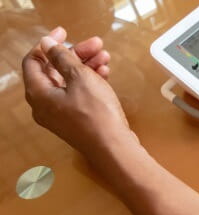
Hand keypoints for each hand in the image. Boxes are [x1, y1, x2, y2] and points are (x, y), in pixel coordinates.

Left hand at [22, 27, 136, 155]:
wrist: (114, 147)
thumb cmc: (96, 112)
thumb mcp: (80, 78)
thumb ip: (62, 58)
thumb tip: (46, 44)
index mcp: (39, 93)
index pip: (33, 61)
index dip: (48, 44)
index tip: (66, 33)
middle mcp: (45, 105)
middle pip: (54, 71)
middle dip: (75, 55)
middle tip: (96, 45)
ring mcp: (61, 115)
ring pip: (69, 82)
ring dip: (86, 67)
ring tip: (106, 58)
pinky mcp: (77, 121)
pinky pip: (78, 95)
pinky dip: (89, 83)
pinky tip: (105, 75)